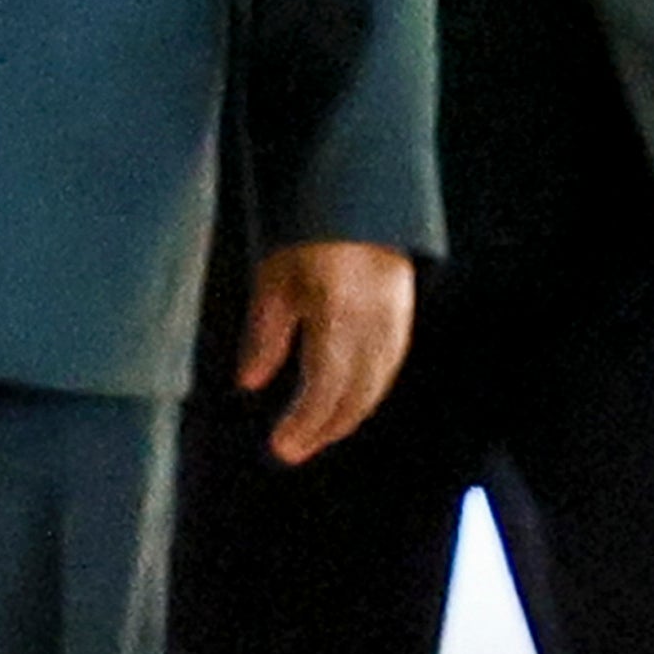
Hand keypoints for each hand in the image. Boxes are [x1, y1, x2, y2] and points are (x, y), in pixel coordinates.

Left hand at [238, 239, 417, 465]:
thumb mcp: (272, 281)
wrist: (359, 202)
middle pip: (355, 394)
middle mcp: (374, 324)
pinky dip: (365, 395)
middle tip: (291, 451)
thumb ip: (265, 335)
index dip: (304, 422)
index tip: (281, 446)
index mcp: (338, 315)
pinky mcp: (403, 318)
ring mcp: (395, 321)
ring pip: (376, 386)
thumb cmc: (305, 237)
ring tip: (312, 437)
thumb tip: (251, 384)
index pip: (325, 385)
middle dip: (323, 428)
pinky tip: (343, 407)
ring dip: (345, 417)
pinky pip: (387, 369)